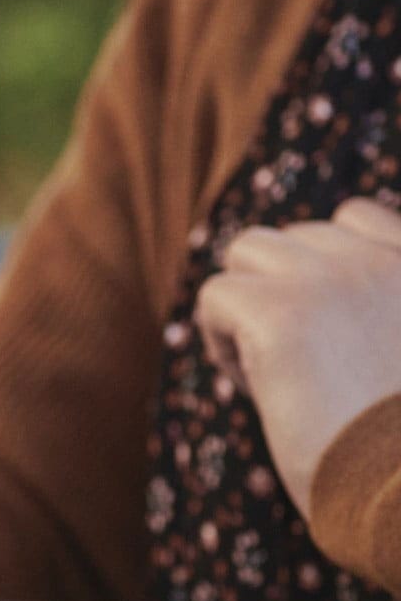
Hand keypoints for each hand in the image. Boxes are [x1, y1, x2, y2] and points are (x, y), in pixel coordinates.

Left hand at [195, 198, 400, 516]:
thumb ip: (378, 319)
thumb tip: (304, 315)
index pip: (355, 217)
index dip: (319, 270)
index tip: (324, 330)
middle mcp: (385, 261)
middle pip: (293, 237)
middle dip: (281, 293)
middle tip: (301, 363)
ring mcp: (335, 277)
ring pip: (248, 251)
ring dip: (245, 305)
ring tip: (271, 368)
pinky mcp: (281, 311)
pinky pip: (216, 295)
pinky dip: (218, 337)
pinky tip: (253, 384)